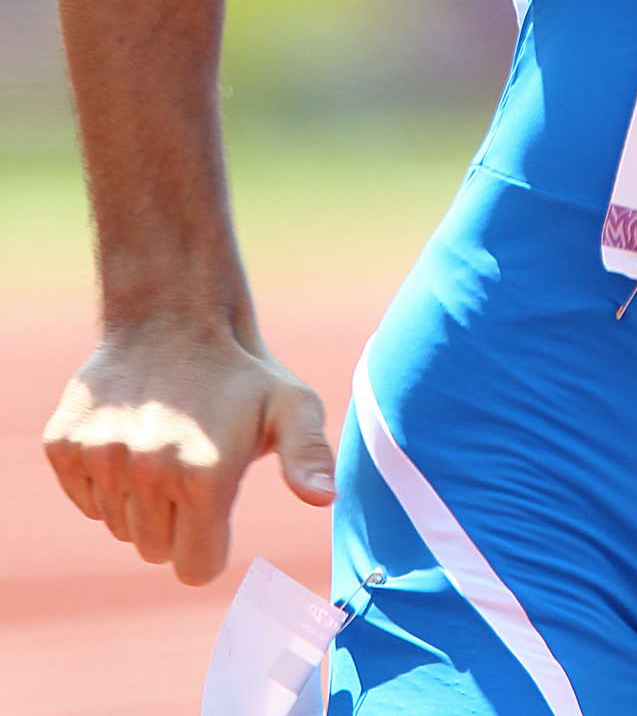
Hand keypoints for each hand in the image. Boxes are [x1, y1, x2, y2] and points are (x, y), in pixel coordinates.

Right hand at [42, 325, 335, 584]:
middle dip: (175, 520)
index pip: (195, 569)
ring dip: (139, 500)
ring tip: (160, 443)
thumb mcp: (291, 406)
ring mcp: (100, 456)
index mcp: (205, 475)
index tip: (215, 504)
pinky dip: (103, 481)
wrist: (172, 314)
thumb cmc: (240, 374)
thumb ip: (310, 456)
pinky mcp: (63, 445)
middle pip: (154, 551)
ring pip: (118, 526)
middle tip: (189, 462)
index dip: (209, 544)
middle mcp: (146, 470)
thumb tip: (326, 498)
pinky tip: (128, 435)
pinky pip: (84, 499)